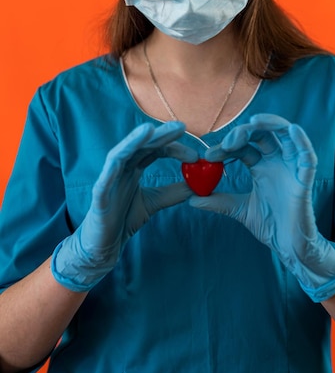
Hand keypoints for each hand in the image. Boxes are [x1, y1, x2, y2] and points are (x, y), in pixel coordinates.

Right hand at [52, 121, 197, 291]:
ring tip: (148, 129)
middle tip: (180, 126)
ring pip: (120, 155)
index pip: (155, 150)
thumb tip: (198, 185)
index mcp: (134, 168)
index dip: (175, 148)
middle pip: (140, 145)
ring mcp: (109, 180)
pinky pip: (104, 180)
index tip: (195, 156)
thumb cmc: (124, 220)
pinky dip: (112, 167)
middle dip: (159, 135)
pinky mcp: (99, 196)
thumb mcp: (154, 202)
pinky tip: (120, 158)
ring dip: (133, 141)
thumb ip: (174, 192)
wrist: (104, 245)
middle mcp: (121, 169)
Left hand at [190, 114, 334, 301]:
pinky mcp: (305, 179)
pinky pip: (307, 156)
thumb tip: (191, 199)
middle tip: (228, 142)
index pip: (243, 147)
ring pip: (286, 135)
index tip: (208, 155)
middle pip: (263, 134)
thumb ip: (217, 202)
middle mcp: (276, 162)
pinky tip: (292, 130)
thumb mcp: (238, 209)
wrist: (288, 247)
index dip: (226, 146)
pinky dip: (302, 141)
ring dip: (271, 124)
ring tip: (254, 122)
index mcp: (261, 166)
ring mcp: (291, 168)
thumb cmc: (270, 226)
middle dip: (245, 132)